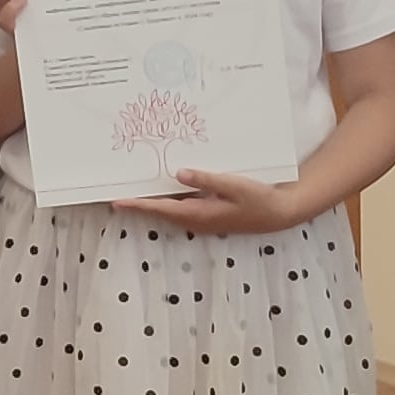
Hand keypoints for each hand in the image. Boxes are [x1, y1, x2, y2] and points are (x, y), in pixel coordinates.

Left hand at [113, 168, 306, 235]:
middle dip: (138, 202)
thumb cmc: (258, 199)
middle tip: (115, 193)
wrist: (280, 213)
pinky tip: (164, 186)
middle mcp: (196, 220)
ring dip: (152, 200)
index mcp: (199, 214)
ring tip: (131, 189)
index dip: (138, 204)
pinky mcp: (208, 214)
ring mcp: (201, 218)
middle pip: (160, 211)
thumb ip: (206, 180)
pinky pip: (181, 206)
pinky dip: (168, 198)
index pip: (161, 209)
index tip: (117, 202)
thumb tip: (178, 174)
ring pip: (169, 209)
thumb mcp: (233, 186)